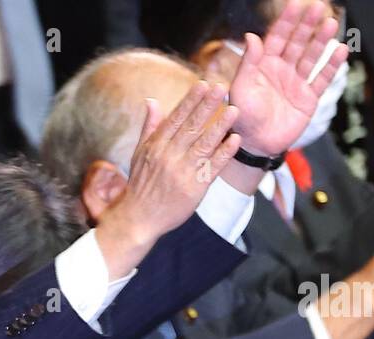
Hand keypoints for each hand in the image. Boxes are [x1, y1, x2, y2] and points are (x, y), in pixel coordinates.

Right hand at [95, 82, 239, 278]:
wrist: (140, 219)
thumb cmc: (141, 184)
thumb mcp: (139, 154)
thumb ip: (150, 127)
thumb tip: (152, 101)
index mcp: (156, 146)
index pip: (176, 118)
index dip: (191, 101)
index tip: (204, 85)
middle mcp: (169, 157)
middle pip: (191, 127)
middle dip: (207, 107)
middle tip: (222, 88)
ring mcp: (182, 173)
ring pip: (204, 145)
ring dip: (220, 127)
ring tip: (234, 110)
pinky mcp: (194, 189)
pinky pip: (212, 168)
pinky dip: (223, 153)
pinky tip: (234, 140)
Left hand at [229, 0, 348, 156]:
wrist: (254, 145)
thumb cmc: (242, 117)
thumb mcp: (241, 88)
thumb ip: (248, 63)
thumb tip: (251, 36)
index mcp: (263, 65)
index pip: (277, 38)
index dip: (286, 22)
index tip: (295, 4)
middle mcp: (282, 70)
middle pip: (297, 43)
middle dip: (307, 25)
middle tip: (318, 7)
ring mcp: (296, 83)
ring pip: (311, 57)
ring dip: (321, 41)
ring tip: (331, 24)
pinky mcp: (308, 98)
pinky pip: (322, 79)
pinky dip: (331, 66)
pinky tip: (341, 51)